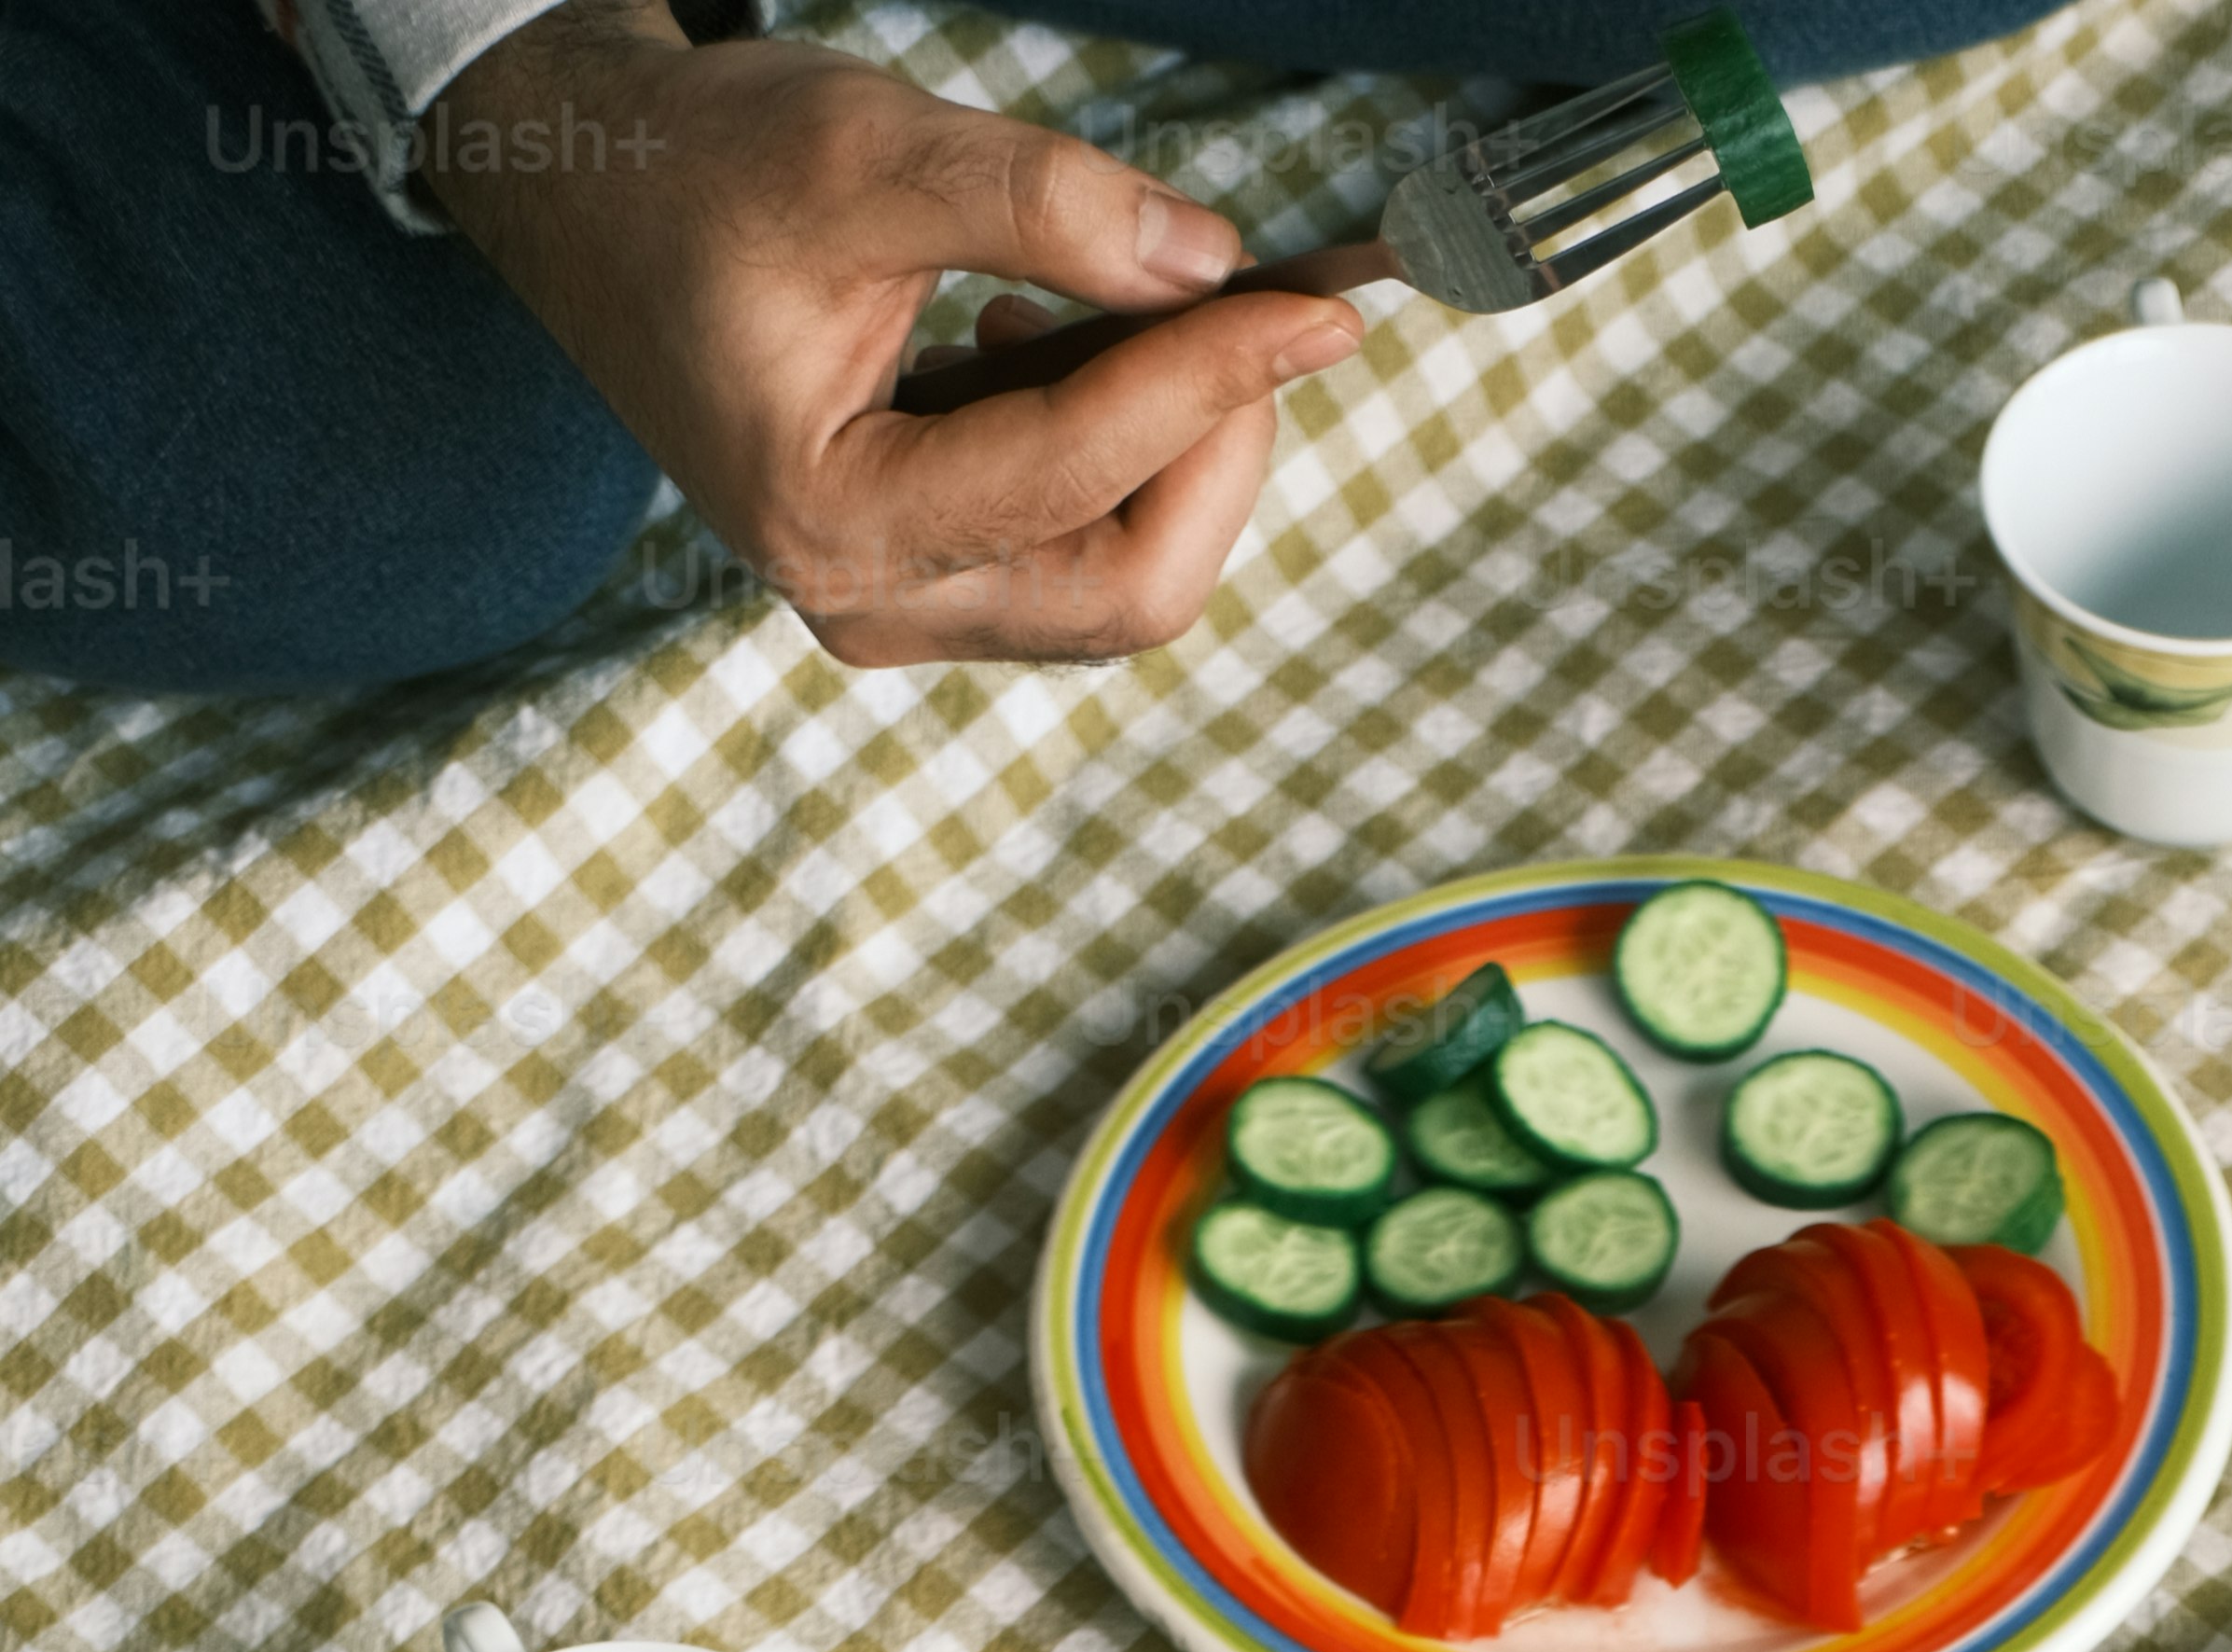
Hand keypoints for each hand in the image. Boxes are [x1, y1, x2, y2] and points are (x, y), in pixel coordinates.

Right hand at [427, 4, 1383, 669]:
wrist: (591, 195)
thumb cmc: (700, 170)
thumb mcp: (866, 148)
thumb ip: (1042, 203)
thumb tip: (1208, 260)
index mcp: (830, 517)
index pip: (1083, 480)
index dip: (1218, 385)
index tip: (1319, 308)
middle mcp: (867, 600)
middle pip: (1129, 588)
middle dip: (1214, 449)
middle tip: (1240, 308)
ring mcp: (898, 604)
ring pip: (1117, 579)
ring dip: (1172, 448)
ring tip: (1128, 299)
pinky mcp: (923, 574)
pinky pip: (1076, 550)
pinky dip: (1120, 451)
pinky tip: (1057, 337)